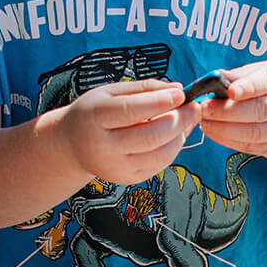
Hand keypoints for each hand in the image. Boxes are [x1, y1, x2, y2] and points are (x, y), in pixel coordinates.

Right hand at [52, 81, 203, 184]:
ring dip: (180, 136)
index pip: (132, 111)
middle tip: (193, 107)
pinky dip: (173, 148)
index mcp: (95, 118)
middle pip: (150, 136)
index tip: (182, 93)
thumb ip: (144, 88)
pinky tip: (175, 134)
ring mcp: (116, 167)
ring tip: (186, 119)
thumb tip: (177, 88)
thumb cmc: (94, 112)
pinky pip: (160, 164)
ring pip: (160, 154)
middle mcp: (103, 147)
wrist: (73, 145)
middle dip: (179, 120)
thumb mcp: (110, 92)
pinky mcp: (128, 179)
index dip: (160, 102)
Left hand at [192, 59, 266, 160]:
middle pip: (260, 110)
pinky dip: (228, 140)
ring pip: (255, 132)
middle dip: (228, 111)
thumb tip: (214, 77)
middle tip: (203, 108)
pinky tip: (213, 132)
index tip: (229, 91)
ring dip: (224, 129)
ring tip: (204, 121)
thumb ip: (242, 74)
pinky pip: (252, 147)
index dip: (249, 86)